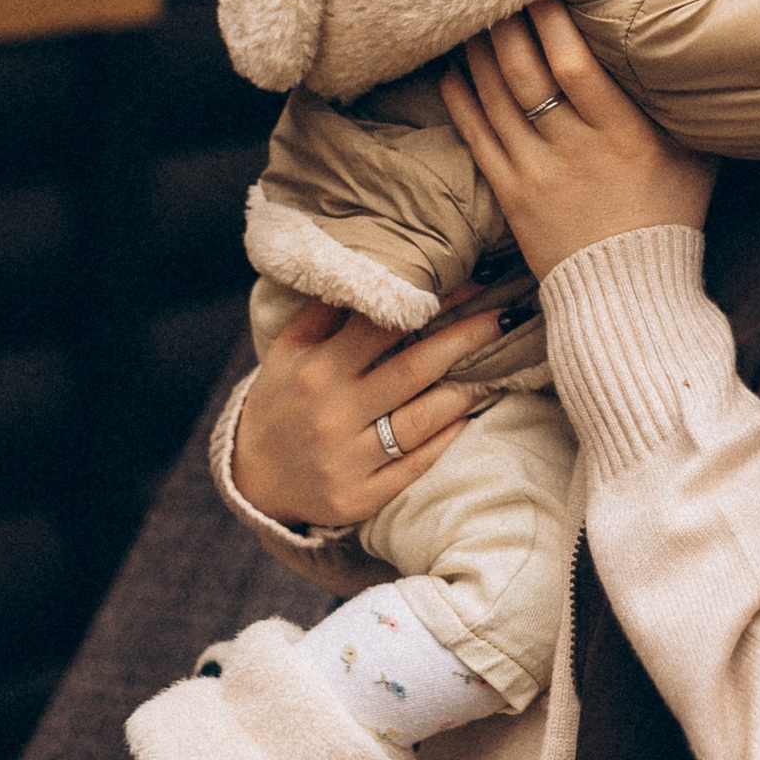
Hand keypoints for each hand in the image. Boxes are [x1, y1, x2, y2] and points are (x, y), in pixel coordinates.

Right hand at [232, 295, 514, 532]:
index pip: (386, 325)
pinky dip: (446, 439)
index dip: (436, 300)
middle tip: (508, 313)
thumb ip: (326, 310)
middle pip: (415, 369)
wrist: (251, 479)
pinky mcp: (359, 497)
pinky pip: (415, 466)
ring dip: (468, 390)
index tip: (477, 278)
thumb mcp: (288, 351)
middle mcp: (333, 413)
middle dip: (468, 337)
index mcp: (317, 369)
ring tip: (503, 363)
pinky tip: (471, 415)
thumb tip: (372, 262)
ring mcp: (347, 460)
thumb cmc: (281, 400)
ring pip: (422, 420)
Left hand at [440, 0, 714, 280]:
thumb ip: (682, 106)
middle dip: (508, 26)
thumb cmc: (671, 218)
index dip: (553, 23)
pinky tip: (452, 71)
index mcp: (624, 137)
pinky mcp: (511, 197)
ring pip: (496, 100)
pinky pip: (477, 139)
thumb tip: (689, 49)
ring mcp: (537, 175)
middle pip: (526, 75)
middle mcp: (575, 151)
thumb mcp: (696, 158)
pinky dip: (461, 100)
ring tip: (472, 18)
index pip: (576, 66)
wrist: (630, 296)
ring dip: (480, 54)